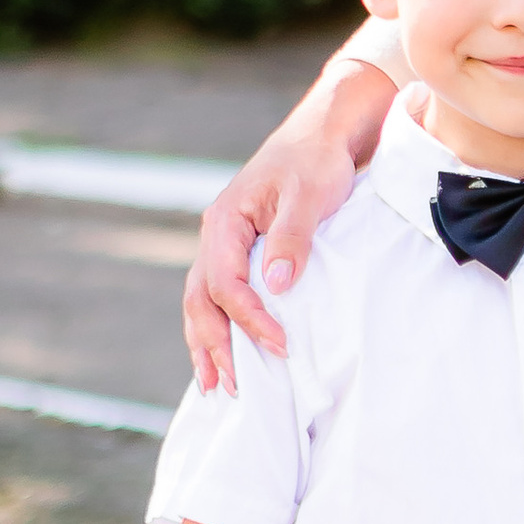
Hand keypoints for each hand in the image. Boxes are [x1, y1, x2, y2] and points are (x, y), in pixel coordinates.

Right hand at [183, 65, 395, 392]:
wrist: (323, 135)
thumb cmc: (316, 161)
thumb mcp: (309, 196)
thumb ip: (292, 239)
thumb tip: (277, 286)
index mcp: (225, 222)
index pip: (226, 284)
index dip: (250, 320)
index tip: (280, 346)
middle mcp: (217, 237)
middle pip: (201, 300)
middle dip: (212, 346)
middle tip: (229, 388)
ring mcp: (226, 246)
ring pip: (203, 302)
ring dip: (207, 344)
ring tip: (214, 385)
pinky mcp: (243, 253)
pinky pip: (221, 296)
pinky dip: (220, 327)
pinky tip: (226, 354)